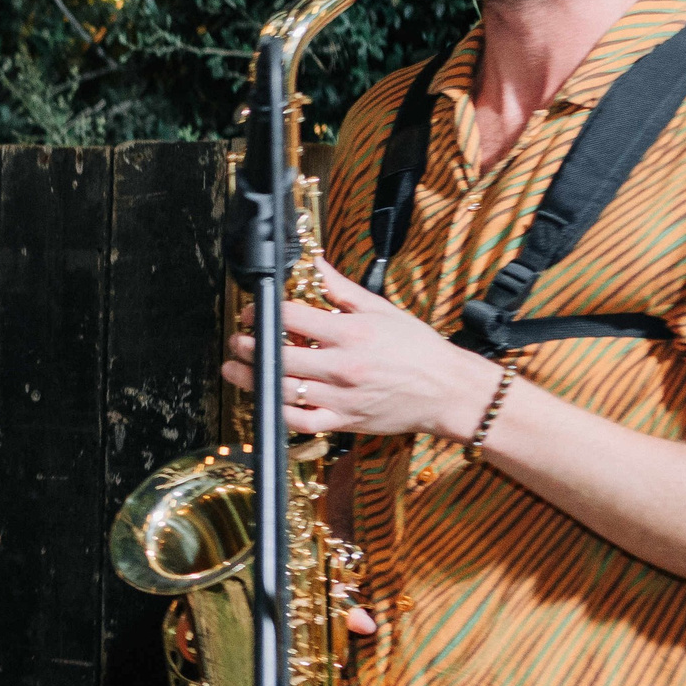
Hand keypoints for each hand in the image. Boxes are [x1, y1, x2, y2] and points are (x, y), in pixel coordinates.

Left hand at [223, 259, 503, 440]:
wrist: (450, 390)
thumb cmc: (418, 349)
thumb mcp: (381, 309)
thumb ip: (341, 289)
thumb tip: (314, 263)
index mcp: (352, 333)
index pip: (292, 317)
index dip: (263, 313)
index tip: (251, 313)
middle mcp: (344, 365)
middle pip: (280, 355)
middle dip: (249, 346)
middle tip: (238, 340)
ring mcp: (343, 396)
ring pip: (284, 389)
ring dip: (252, 378)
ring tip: (235, 367)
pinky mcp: (345, 421)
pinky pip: (302, 422)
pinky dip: (278, 412)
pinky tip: (265, 399)